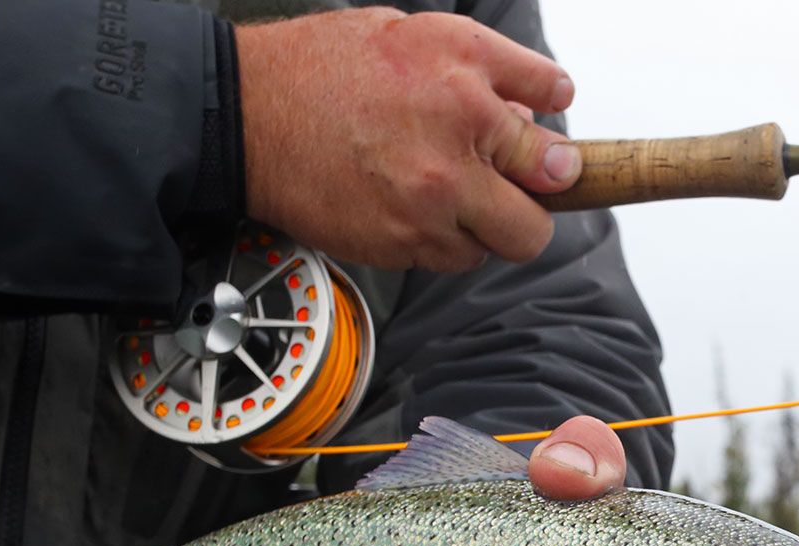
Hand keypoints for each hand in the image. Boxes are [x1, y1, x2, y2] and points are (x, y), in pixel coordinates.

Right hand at [238, 8, 580, 272]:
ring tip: (444, 194)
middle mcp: (460, 127)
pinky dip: (445, 242)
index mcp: (463, 65)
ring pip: (509, 237)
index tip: (548, 140)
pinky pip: (458, 258)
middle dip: (539, 191)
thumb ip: (481, 72)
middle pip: (553, 186)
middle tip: (516, 187)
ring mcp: (437, 193)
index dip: (552, 118)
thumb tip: (532, 117)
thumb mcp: (410, 35)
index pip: (552, 93)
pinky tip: (409, 208)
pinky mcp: (409, 240)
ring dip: (488, 222)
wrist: (246, 117)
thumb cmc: (321, 71)